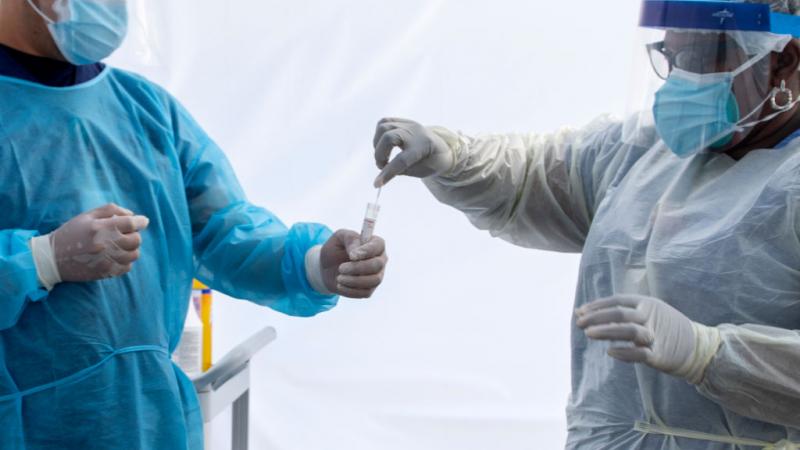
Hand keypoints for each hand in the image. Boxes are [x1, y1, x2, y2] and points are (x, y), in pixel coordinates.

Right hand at [51, 203, 149, 281]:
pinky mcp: (105, 272)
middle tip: (125, 234)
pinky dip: (125, 261)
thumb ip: (110, 210)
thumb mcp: (87, 216)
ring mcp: (106, 260)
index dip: (140, 221)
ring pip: (134, 254)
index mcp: (100, 227)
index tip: (143, 221)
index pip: (130, 223)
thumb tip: (133, 215)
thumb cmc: (71, 232)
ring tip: (120, 246)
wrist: (53, 258)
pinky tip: (115, 256)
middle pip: (136, 240)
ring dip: (131, 249)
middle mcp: (105, 244)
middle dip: (134, 235)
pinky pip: (127, 267)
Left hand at [320, 230, 387, 297]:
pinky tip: (340, 285)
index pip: (378, 245)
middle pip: (377, 265)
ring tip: (339, 278)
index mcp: (375, 244)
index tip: (352, 256)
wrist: (326, 268)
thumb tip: (356, 251)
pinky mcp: (369, 289)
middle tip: (341, 268)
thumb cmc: (335, 249)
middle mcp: (380, 260)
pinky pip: (365, 292)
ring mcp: (377, 276)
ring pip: (374, 280)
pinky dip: (350, 290)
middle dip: (357, 268)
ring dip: (354, 280)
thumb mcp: (339, 238)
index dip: (367, 251)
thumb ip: (350, 238)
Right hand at [373, 117, 453, 187]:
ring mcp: (408, 124)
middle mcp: (415, 132)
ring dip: (377, 144)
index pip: (402, 160)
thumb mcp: (421, 171)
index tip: (377, 184)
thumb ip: (402, 170)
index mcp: (424, 147)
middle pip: (389, 137)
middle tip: (383, 166)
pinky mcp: (403, 121)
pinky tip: (383, 145)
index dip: (388, 173)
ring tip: (383, 156)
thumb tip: (383, 168)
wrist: (443, 147)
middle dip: (380, 154)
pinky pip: (384, 122)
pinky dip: (378, 135)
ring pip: (383, 127)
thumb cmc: (432, 162)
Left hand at [576, 295, 696, 377]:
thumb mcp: (644, 313)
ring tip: (589, 334)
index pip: (617, 300)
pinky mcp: (660, 354)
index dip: (597, 306)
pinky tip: (610, 352)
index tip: (579, 312)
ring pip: (630, 331)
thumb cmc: (661, 327)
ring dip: (608, 331)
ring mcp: (656, 335)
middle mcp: (650, 316)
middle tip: (578, 323)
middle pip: (620, 313)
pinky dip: (625, 353)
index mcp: (646, 303)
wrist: (697, 346)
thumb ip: (615, 313)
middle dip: (597, 317)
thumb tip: (580, 311)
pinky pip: (641, 353)